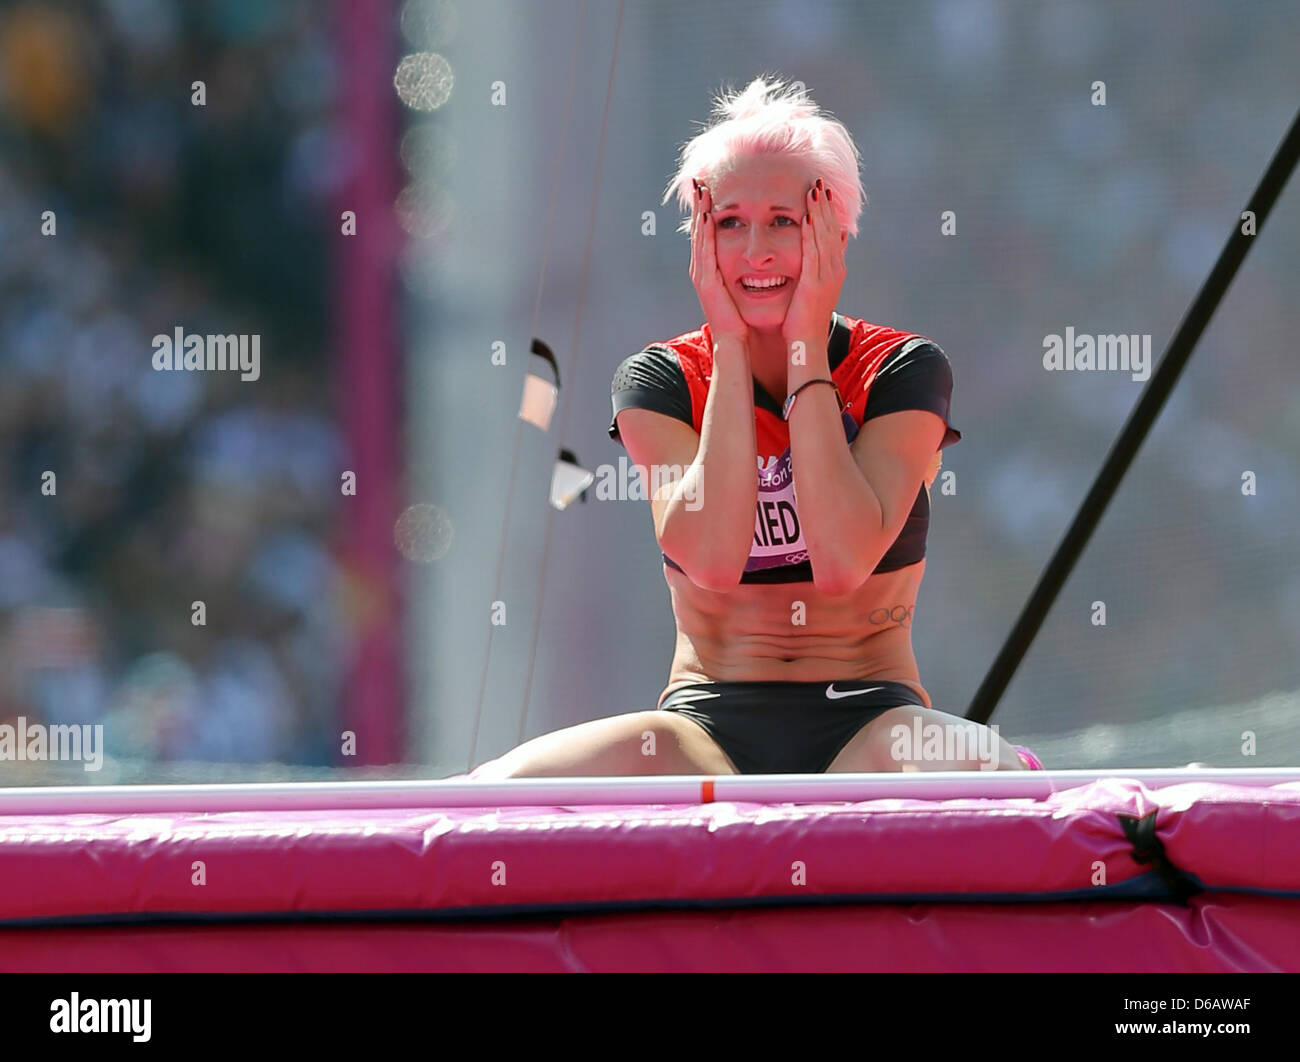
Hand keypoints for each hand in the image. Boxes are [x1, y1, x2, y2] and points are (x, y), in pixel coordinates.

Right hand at [689, 180, 748, 346]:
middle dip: (698, 206)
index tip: (708, 189)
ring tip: (700, 191)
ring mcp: (701, 276)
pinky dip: (705, 234)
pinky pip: (705, 253)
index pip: (707, 233)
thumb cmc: (740, 317)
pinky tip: (707, 218)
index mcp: (710, 269)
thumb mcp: (740, 287)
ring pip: (699, 237)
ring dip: (699, 213)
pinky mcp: (706, 283)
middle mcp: (701, 269)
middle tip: (698, 181)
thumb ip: (743, 270)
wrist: (734, 341)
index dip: (706, 211)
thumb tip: (757, 256)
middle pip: (698, 230)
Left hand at [781, 178, 845, 346]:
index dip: (830, 212)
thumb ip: (821, 268)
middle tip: (820, 180)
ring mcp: (827, 276)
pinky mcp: (814, 284)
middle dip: (826, 205)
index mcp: (834, 269)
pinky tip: (807, 218)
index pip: (834, 233)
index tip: (825, 191)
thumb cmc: (804, 319)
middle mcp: (835, 269)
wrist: (806, 343)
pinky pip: (813, 254)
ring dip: (819, 212)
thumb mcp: (816, 289)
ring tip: (814, 190)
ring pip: (824, 237)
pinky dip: (811, 234)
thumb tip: (827, 249)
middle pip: (832, 229)